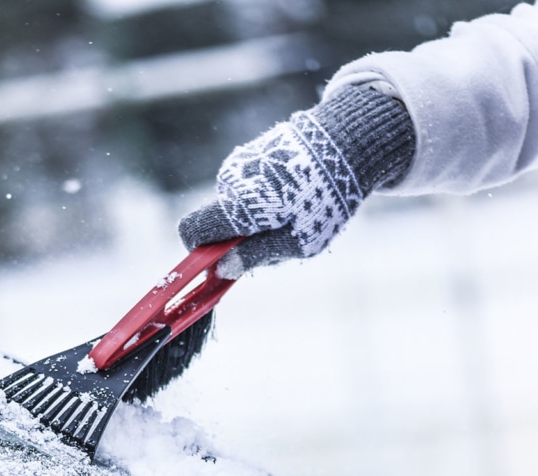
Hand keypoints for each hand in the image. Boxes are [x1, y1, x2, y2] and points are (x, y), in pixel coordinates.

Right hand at [177, 110, 364, 277]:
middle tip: (280, 236)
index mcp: (238, 206)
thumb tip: (222, 270)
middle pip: (218, 221)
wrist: (346, 143)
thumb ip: (256, 256)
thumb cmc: (325, 200)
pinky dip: (264, 196)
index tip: (221, 262)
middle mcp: (230, 181)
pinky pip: (247, 186)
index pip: (192, 231)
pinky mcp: (251, 152)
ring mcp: (239, 163)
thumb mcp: (298, 241)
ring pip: (235, 204)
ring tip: (295, 209)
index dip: (199, 251)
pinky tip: (294, 191)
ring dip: (257, 215)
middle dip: (239, 236)